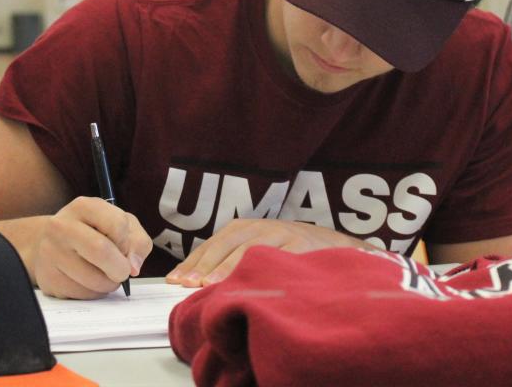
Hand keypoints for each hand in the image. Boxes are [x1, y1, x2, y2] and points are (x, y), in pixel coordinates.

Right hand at [32, 196, 151, 298]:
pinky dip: (93, 293)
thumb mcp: (120, 225)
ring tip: (105, 275)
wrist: (50, 243)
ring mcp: (50, 253)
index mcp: (84, 207)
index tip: (124, 248)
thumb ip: (137, 242)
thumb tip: (133, 267)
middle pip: (101, 250)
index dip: (127, 242)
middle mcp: (62, 226)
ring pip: (92, 279)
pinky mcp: (47, 278)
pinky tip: (89, 281)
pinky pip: (80, 294)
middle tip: (122, 272)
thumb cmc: (93, 232)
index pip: (117, 224)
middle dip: (120, 267)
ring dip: (108, 284)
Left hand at [165, 219, 369, 286]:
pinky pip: (279, 258)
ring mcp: (284, 235)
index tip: (174, 280)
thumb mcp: (259, 250)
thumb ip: (232, 260)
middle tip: (186, 285)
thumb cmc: (290, 252)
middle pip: (227, 243)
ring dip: (228, 266)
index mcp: (248, 227)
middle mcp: (263, 227)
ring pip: (250, 249)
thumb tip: (195, 283)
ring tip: (210, 285)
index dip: (193, 261)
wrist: (336, 246)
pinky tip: (249, 282)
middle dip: (205, 264)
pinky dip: (262, 268)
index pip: (214, 243)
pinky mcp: (302, 247)